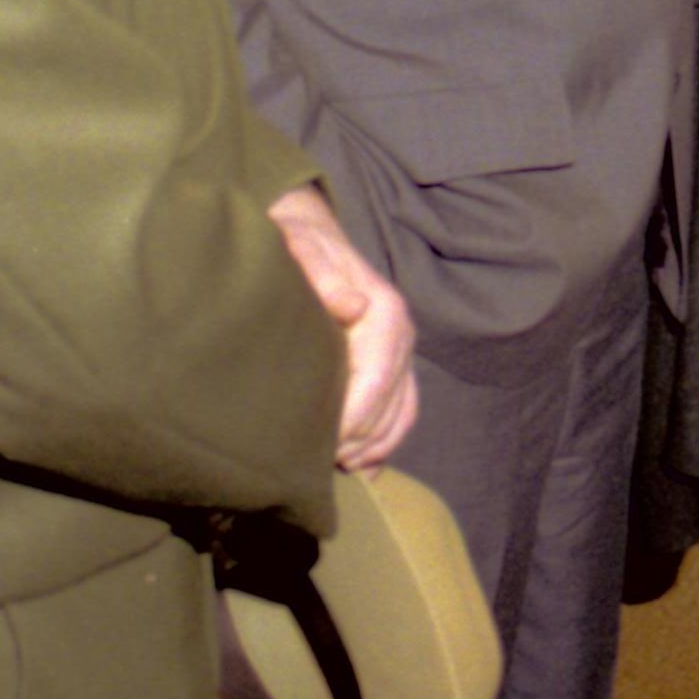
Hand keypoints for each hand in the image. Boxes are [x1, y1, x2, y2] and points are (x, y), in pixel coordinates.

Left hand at [268, 186, 419, 469]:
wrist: (309, 232)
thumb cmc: (296, 242)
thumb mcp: (300, 244)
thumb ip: (319, 269)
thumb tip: (352, 306)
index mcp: (384, 309)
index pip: (378, 377)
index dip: (353, 417)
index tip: (321, 444)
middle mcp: (400, 333)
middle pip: (390, 402)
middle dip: (358, 439)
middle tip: (317, 464)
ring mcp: (398, 350)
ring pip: (400, 411)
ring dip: (372, 446)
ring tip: (334, 465)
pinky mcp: (391, 363)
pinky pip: (402, 409)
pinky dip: (386, 441)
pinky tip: (362, 466)